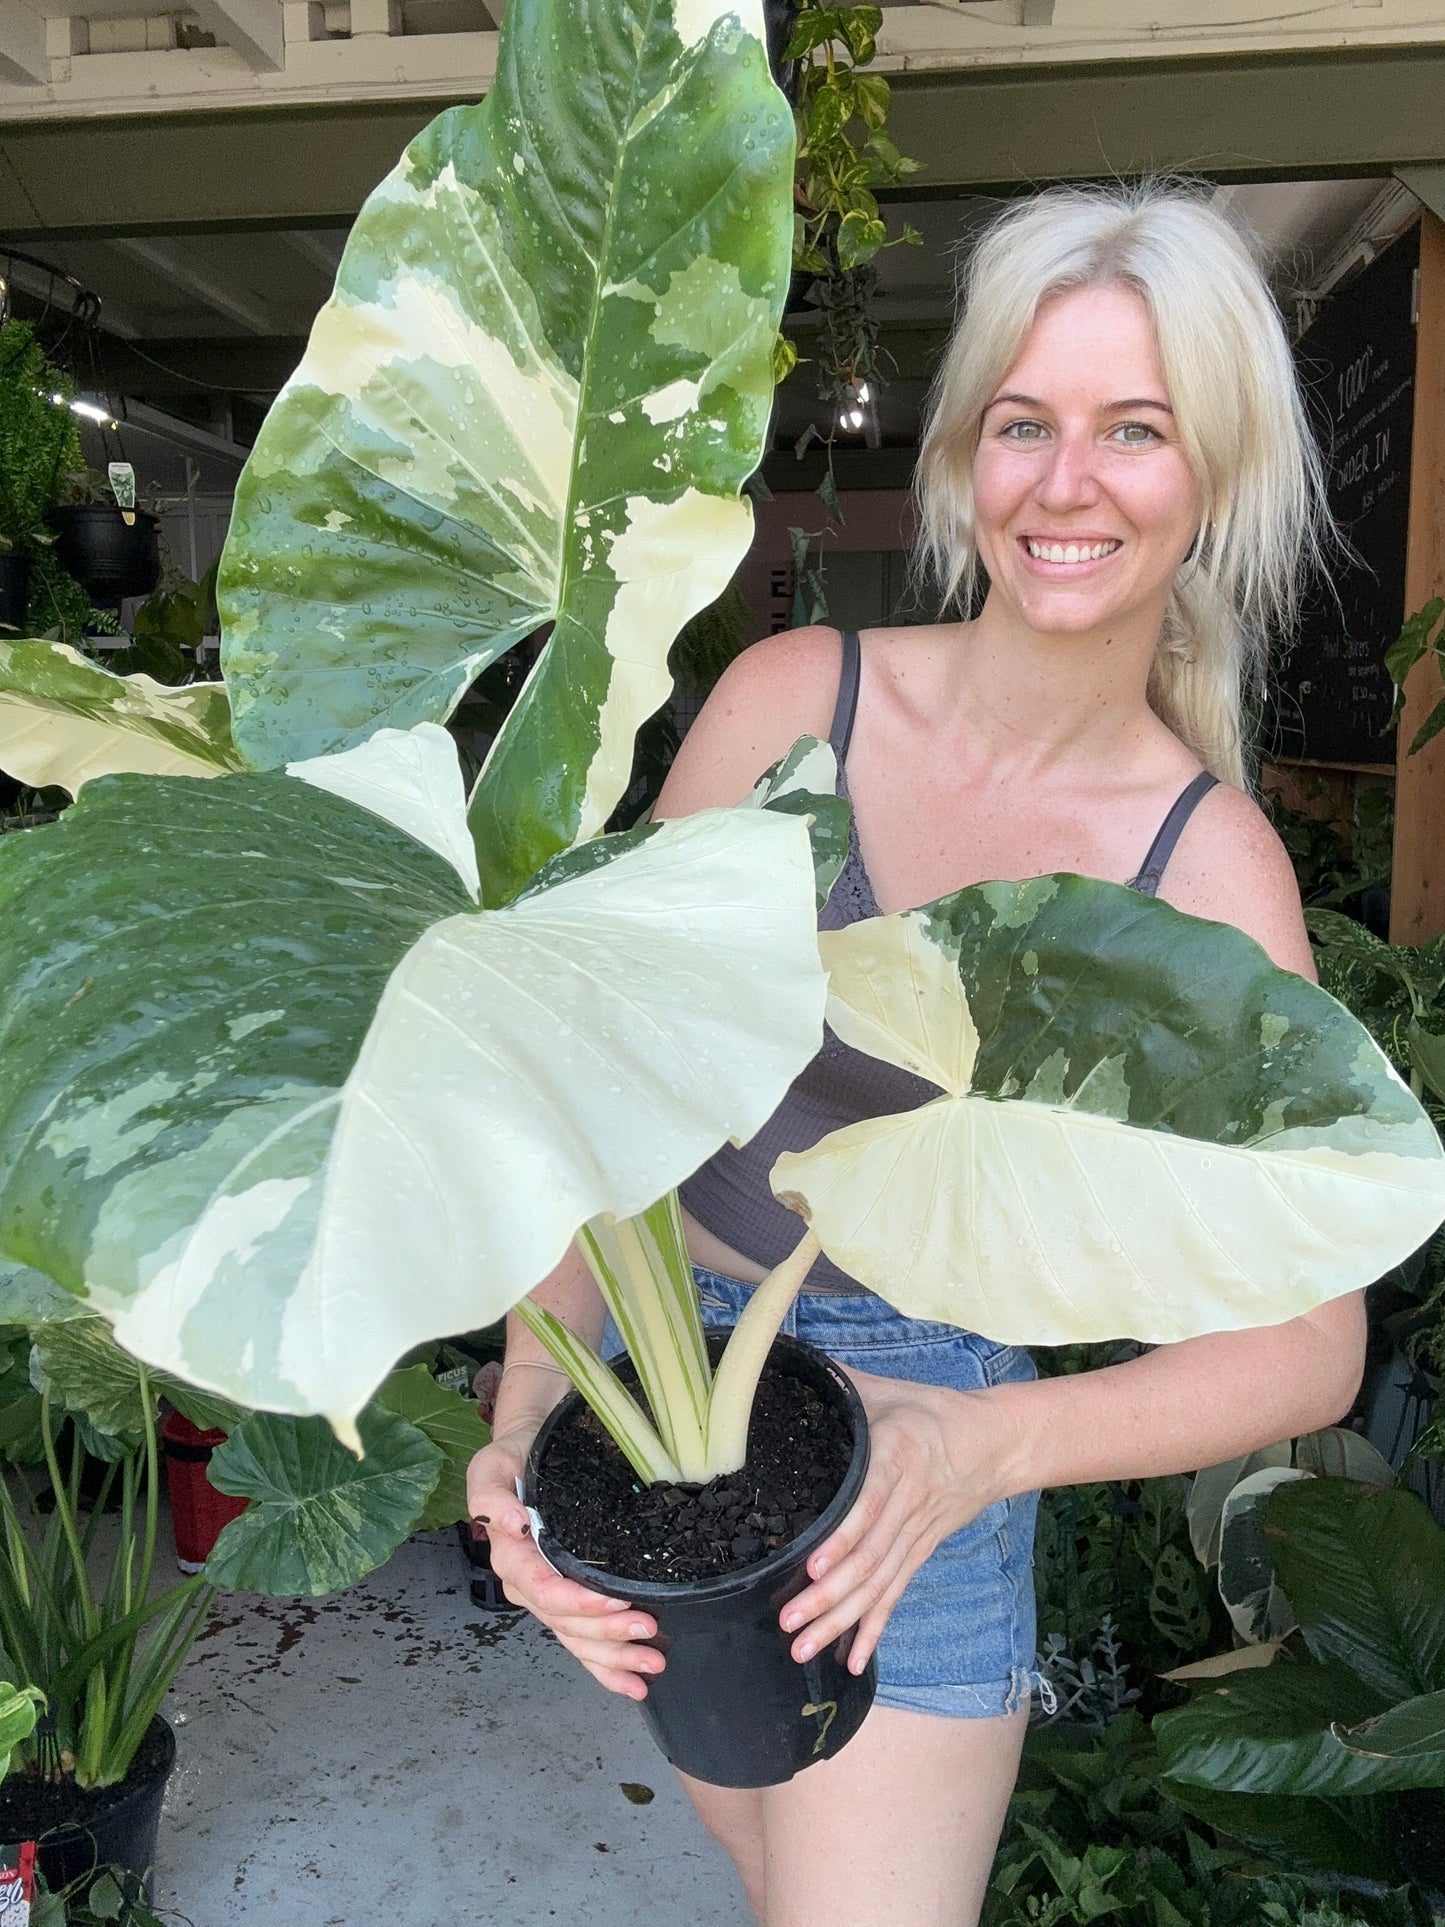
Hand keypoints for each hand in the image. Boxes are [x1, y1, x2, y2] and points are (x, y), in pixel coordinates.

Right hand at [466, 1429, 663, 1701]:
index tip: (619, 1600)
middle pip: (568, 1623)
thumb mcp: (492, 1467)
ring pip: (579, 1639)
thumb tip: (514, 1523)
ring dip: (616, 1656)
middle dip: (609, 1633)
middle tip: (650, 1632)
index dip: (582, 1601)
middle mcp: (529, 1586)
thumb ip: (492, 1496)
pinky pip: (583, 1642)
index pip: (547, 1591)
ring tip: (653, 1664)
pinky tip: (633, 1685)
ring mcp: (550, 1598)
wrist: (529, 1451)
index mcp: (513, 1559)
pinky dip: (607, 1666)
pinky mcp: (569, 1600)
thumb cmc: (514, 1459)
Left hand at [777, 1367, 1006, 1675]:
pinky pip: (895, 1597)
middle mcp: (907, 1504)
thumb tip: (783, 1363)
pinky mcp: (919, 1554)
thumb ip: (836, 1384)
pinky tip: (852, 1662)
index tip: (812, 1564)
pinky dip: (873, 1630)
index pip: (868, 1504)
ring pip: (878, 1585)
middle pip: (868, 1558)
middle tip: (789, 1620)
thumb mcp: (883, 1390)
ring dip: (841, 1620)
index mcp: (898, 1458)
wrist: (993, 1442)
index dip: (842, 1537)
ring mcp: (915, 1536)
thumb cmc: (926, 1412)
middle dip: (828, 1595)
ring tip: (803, 1647)